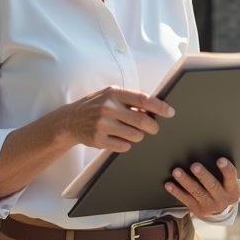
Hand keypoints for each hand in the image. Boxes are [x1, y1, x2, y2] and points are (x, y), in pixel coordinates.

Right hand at [55, 87, 173, 152]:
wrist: (69, 120)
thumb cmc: (95, 106)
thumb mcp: (110, 96)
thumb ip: (129, 101)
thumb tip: (153, 109)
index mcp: (114, 93)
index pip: (142, 99)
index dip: (159, 107)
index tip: (170, 112)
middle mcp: (108, 108)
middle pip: (142, 121)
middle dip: (152, 127)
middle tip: (154, 128)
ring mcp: (102, 124)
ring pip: (135, 136)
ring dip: (138, 136)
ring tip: (130, 132)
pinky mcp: (98, 140)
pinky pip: (123, 146)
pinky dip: (126, 144)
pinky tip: (119, 138)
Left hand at [165, 158, 239, 218]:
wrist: (220, 212)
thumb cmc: (223, 189)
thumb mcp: (229, 183)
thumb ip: (223, 172)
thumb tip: (209, 151)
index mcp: (232, 189)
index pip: (230, 177)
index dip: (226, 169)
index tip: (220, 159)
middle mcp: (221, 198)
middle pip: (211, 185)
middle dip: (202, 175)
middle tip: (194, 166)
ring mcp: (208, 205)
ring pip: (196, 192)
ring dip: (185, 181)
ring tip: (177, 171)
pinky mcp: (197, 209)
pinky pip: (185, 199)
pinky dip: (176, 191)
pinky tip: (169, 184)